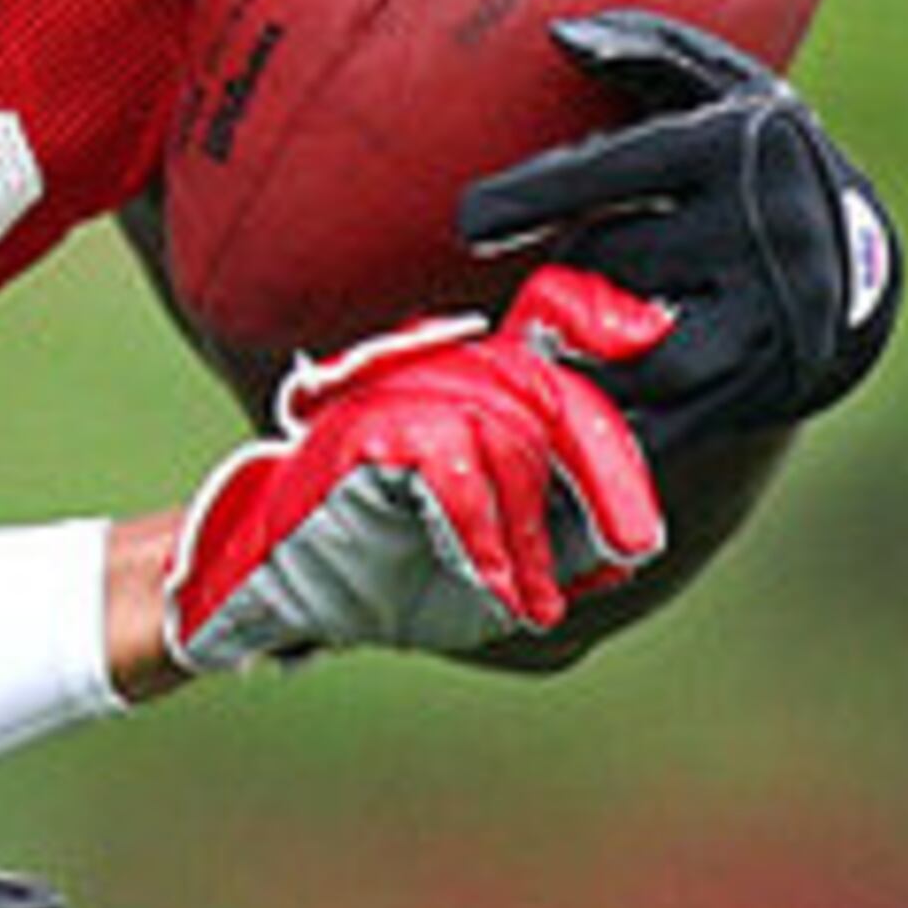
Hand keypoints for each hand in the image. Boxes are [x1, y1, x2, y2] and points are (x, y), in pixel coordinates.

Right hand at [165, 265, 671, 672]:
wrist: (259, 590)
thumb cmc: (376, 578)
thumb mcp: (493, 570)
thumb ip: (556, 537)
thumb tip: (627, 542)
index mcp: (464, 391)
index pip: (540, 323)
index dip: (592, 312)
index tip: (648, 332)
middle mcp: (429, 378)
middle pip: (543, 387)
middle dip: (605, 469)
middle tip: (635, 543)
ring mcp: (392, 398)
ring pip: (504, 428)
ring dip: (530, 527)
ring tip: (529, 595)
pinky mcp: (360, 433)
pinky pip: (450, 466)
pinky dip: (483, 533)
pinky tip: (500, 587)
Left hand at [459, 10, 901, 457]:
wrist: (859, 264)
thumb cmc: (751, 159)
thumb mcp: (716, 88)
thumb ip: (641, 50)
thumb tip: (559, 35)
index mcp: (734, 146)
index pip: (611, 171)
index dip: (531, 198)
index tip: (470, 223)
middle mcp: (762, 229)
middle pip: (612, 262)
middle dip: (562, 275)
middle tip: (539, 291)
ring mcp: (772, 313)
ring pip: (638, 351)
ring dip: (578, 355)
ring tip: (545, 353)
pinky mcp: (768, 383)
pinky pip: (666, 420)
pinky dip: (608, 427)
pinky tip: (563, 427)